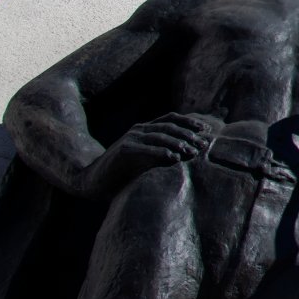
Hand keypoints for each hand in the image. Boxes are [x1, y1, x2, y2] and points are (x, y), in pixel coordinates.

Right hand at [77, 112, 210, 197]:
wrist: (92, 179)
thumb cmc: (123, 171)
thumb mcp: (147, 159)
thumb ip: (163, 153)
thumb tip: (189, 153)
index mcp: (145, 129)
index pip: (171, 119)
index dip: (190, 122)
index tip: (206, 130)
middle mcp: (139, 130)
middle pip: (169, 127)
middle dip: (189, 134)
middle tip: (203, 144)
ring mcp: (130, 138)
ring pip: (159, 136)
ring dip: (178, 142)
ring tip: (192, 151)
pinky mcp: (123, 150)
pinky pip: (145, 149)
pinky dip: (161, 152)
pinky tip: (173, 157)